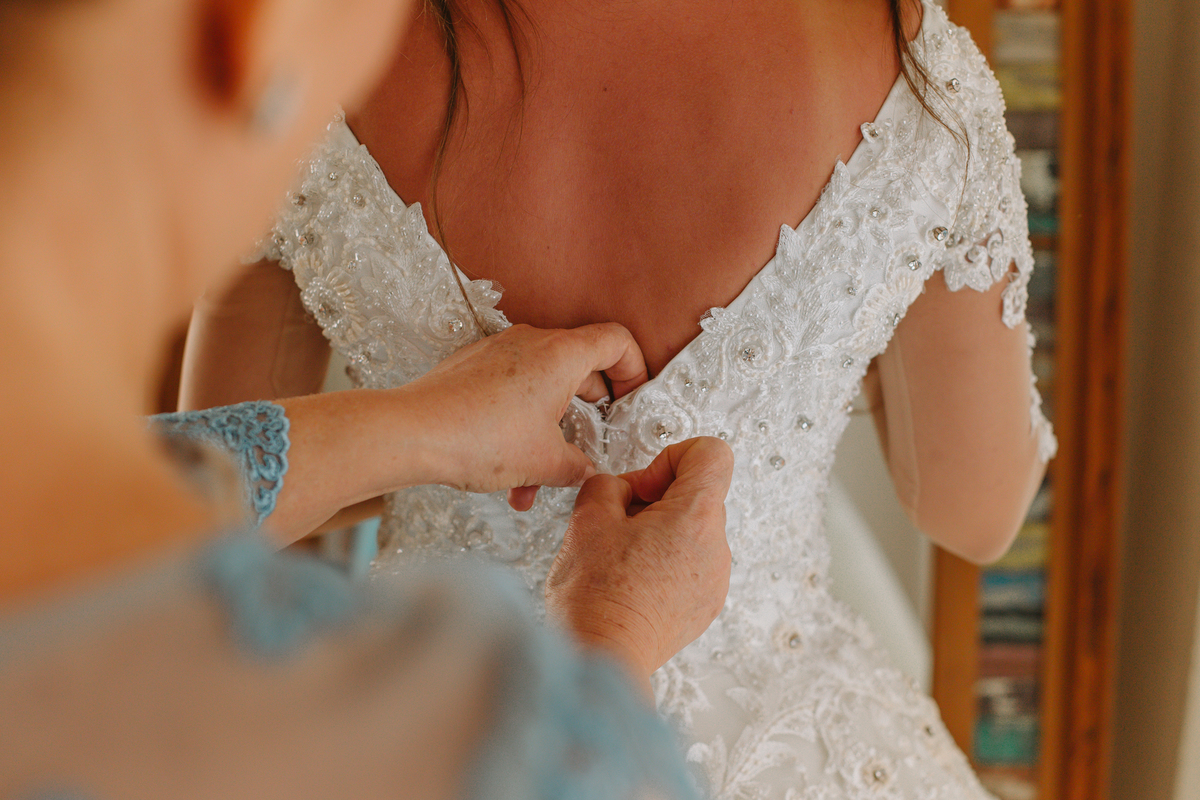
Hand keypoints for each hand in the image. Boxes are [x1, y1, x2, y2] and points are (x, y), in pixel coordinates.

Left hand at [398, 323, 647, 504]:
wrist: (412, 433)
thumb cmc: (478, 437)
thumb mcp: (546, 463)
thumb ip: (578, 466)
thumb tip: (585, 470)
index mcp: (561, 354)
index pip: (617, 341)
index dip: (635, 368)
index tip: (632, 397)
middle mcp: (532, 343)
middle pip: (580, 366)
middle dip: (588, 412)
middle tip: (590, 439)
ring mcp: (499, 352)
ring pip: (542, 387)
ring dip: (548, 432)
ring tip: (535, 480)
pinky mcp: (474, 367)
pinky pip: (512, 391)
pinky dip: (520, 425)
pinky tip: (507, 469)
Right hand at [544, 437, 733, 691]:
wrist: (603, 657)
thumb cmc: (596, 595)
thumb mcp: (589, 516)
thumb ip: (609, 485)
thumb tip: (623, 491)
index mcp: (696, 516)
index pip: (712, 453)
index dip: (672, 457)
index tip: (645, 486)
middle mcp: (716, 547)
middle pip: (696, 495)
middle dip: (656, 498)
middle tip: (619, 522)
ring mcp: (714, 580)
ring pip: (690, 531)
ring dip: (658, 532)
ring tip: (620, 558)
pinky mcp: (704, 606)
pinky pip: (690, 565)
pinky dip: (664, 563)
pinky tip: (631, 582)